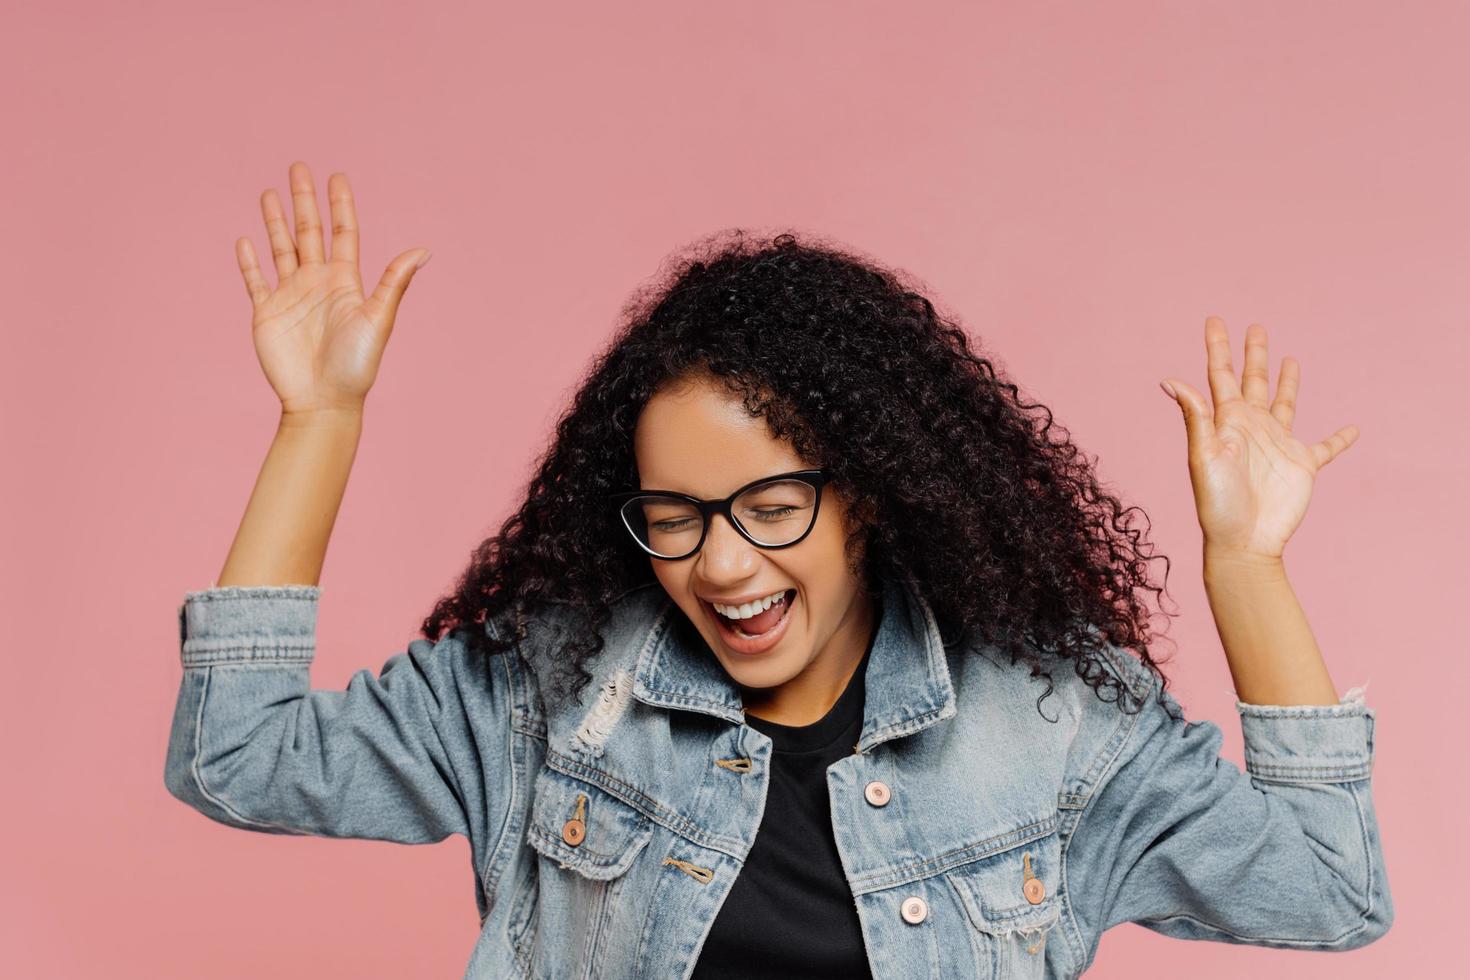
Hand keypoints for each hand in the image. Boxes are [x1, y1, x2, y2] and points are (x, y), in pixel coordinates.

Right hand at [235, 161, 430, 415]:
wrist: (324, 401)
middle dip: (304, 201)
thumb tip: (424, 250)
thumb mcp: (378, 318)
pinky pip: (255, 281)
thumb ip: (395, 282)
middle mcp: (317, 284)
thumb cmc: (356, 365)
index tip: (337, 176)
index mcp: (345, 282)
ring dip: (275, 222)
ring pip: (280, 249)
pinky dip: (249, 261)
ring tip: (270, 193)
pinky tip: (245, 239)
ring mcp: (290, 297)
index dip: (340, 206)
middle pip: (309, 232)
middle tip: (299, 166)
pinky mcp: (266, 314)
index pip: (343, 234)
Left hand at [1159, 316, 1358, 561]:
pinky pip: (1326, 447)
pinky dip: (1340, 438)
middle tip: (1256, 327)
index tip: (1215, 319)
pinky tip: (1353, 430)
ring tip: (1290, 359)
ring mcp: (1278, 445)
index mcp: (1226, 421)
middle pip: (1253, 381)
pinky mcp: (1302, 465)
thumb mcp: (1203, 455)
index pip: (1220, 376)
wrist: (1243, 540)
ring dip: (1288, 383)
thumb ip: (1196, 416)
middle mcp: (1252, 427)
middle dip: (1254, 355)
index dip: (1218, 348)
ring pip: (1286, 404)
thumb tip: (1169, 380)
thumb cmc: (1217, 502)